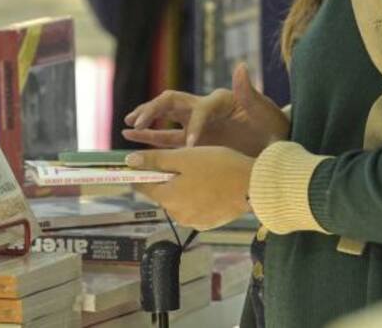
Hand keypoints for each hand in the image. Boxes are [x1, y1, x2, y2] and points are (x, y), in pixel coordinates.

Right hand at [123, 63, 288, 156]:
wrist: (278, 146)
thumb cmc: (275, 129)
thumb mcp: (267, 113)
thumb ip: (250, 93)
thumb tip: (240, 66)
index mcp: (221, 101)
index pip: (200, 108)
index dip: (195, 125)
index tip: (193, 144)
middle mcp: (205, 108)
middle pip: (172, 102)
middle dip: (153, 110)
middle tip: (136, 122)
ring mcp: (197, 124)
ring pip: (164, 118)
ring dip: (146, 120)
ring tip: (127, 126)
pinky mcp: (194, 141)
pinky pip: (168, 139)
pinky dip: (151, 138)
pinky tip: (132, 140)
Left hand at [127, 147, 252, 230]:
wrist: (253, 185)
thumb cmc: (218, 166)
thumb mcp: (185, 157)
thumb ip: (155, 160)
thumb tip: (128, 162)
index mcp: (168, 198)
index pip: (143, 186)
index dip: (141, 172)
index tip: (143, 162)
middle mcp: (177, 215)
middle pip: (163, 193)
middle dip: (168, 178)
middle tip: (185, 161)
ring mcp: (194, 222)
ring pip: (179, 200)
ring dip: (183, 188)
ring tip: (202, 171)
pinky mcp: (209, 223)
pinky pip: (195, 208)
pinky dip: (198, 197)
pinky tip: (211, 185)